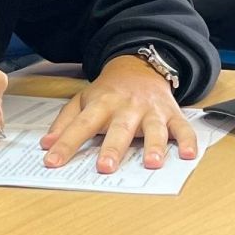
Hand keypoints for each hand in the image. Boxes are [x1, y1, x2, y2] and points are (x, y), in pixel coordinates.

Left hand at [41, 55, 197, 171]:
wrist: (140, 67)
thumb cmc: (108, 91)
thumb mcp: (82, 100)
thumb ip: (65, 123)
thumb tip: (46, 145)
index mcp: (102, 104)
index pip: (81, 125)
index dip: (66, 143)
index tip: (52, 161)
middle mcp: (127, 107)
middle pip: (119, 128)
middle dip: (113, 148)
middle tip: (105, 167)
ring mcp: (151, 110)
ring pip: (154, 129)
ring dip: (154, 146)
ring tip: (151, 163)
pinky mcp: (172, 114)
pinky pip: (183, 128)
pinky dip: (188, 141)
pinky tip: (188, 155)